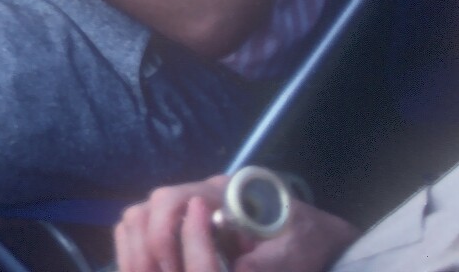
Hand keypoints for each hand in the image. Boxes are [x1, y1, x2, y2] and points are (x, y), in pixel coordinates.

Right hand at [115, 178, 359, 271]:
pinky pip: (147, 235)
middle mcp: (200, 196)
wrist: (319, 239)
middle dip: (145, 250)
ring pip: (140, 220)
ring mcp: (192, 212)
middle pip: (147, 209)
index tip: (176, 269)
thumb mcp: (294, 253)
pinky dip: (141, 256)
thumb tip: (236, 270)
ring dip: (139, 254)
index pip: (170, 200)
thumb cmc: (307, 240)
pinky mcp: (189, 230)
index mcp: (224, 194)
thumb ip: (266, 262)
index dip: (161, 236)